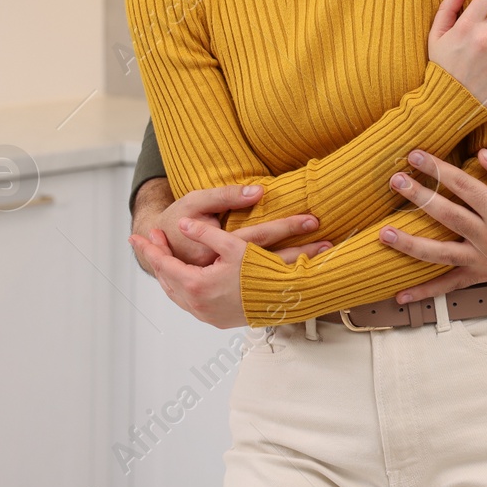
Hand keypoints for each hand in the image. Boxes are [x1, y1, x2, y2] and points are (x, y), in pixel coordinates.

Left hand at [129, 218, 256, 328]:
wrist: (283, 299)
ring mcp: (205, 314)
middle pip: (166, 279)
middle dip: (158, 258)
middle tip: (153, 241)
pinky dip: (180, 287)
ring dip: (168, 274)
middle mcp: (197, 304)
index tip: (136, 237)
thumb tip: (183, 225)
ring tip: (166, 256)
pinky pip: (188, 302)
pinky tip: (185, 276)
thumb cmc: (261, 272)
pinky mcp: (214, 320)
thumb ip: (205, 234)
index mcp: (196, 285)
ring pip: (176, 293)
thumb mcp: (234, 246)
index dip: (150, 248)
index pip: (163, 264)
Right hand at [130, 178, 330, 274]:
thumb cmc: (176, 221)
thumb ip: (225, 197)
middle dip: (301, 256)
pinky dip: (279, 283)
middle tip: (329, 245)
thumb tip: (259, 192)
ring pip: (266, 280)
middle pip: (269, 264)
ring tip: (323, 260)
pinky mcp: (224, 293)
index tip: (315, 223)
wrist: (157, 247)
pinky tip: (300, 278)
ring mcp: (223, 290)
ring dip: (295, 271)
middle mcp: (222, 276)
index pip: (259, 238)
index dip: (287, 229)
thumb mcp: (197, 202)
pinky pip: (257, 288)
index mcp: (215, 254)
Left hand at [379, 148, 486, 302]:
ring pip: (439, 252)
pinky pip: (449, 285)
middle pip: (445, 214)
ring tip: (383, 234)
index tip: (414, 155)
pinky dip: (425, 292)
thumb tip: (481, 155)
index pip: (461, 184)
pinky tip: (401, 295)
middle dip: (417, 196)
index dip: (436, 168)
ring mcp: (482, 258)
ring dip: (409, 244)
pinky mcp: (481, 274)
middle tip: (394, 181)